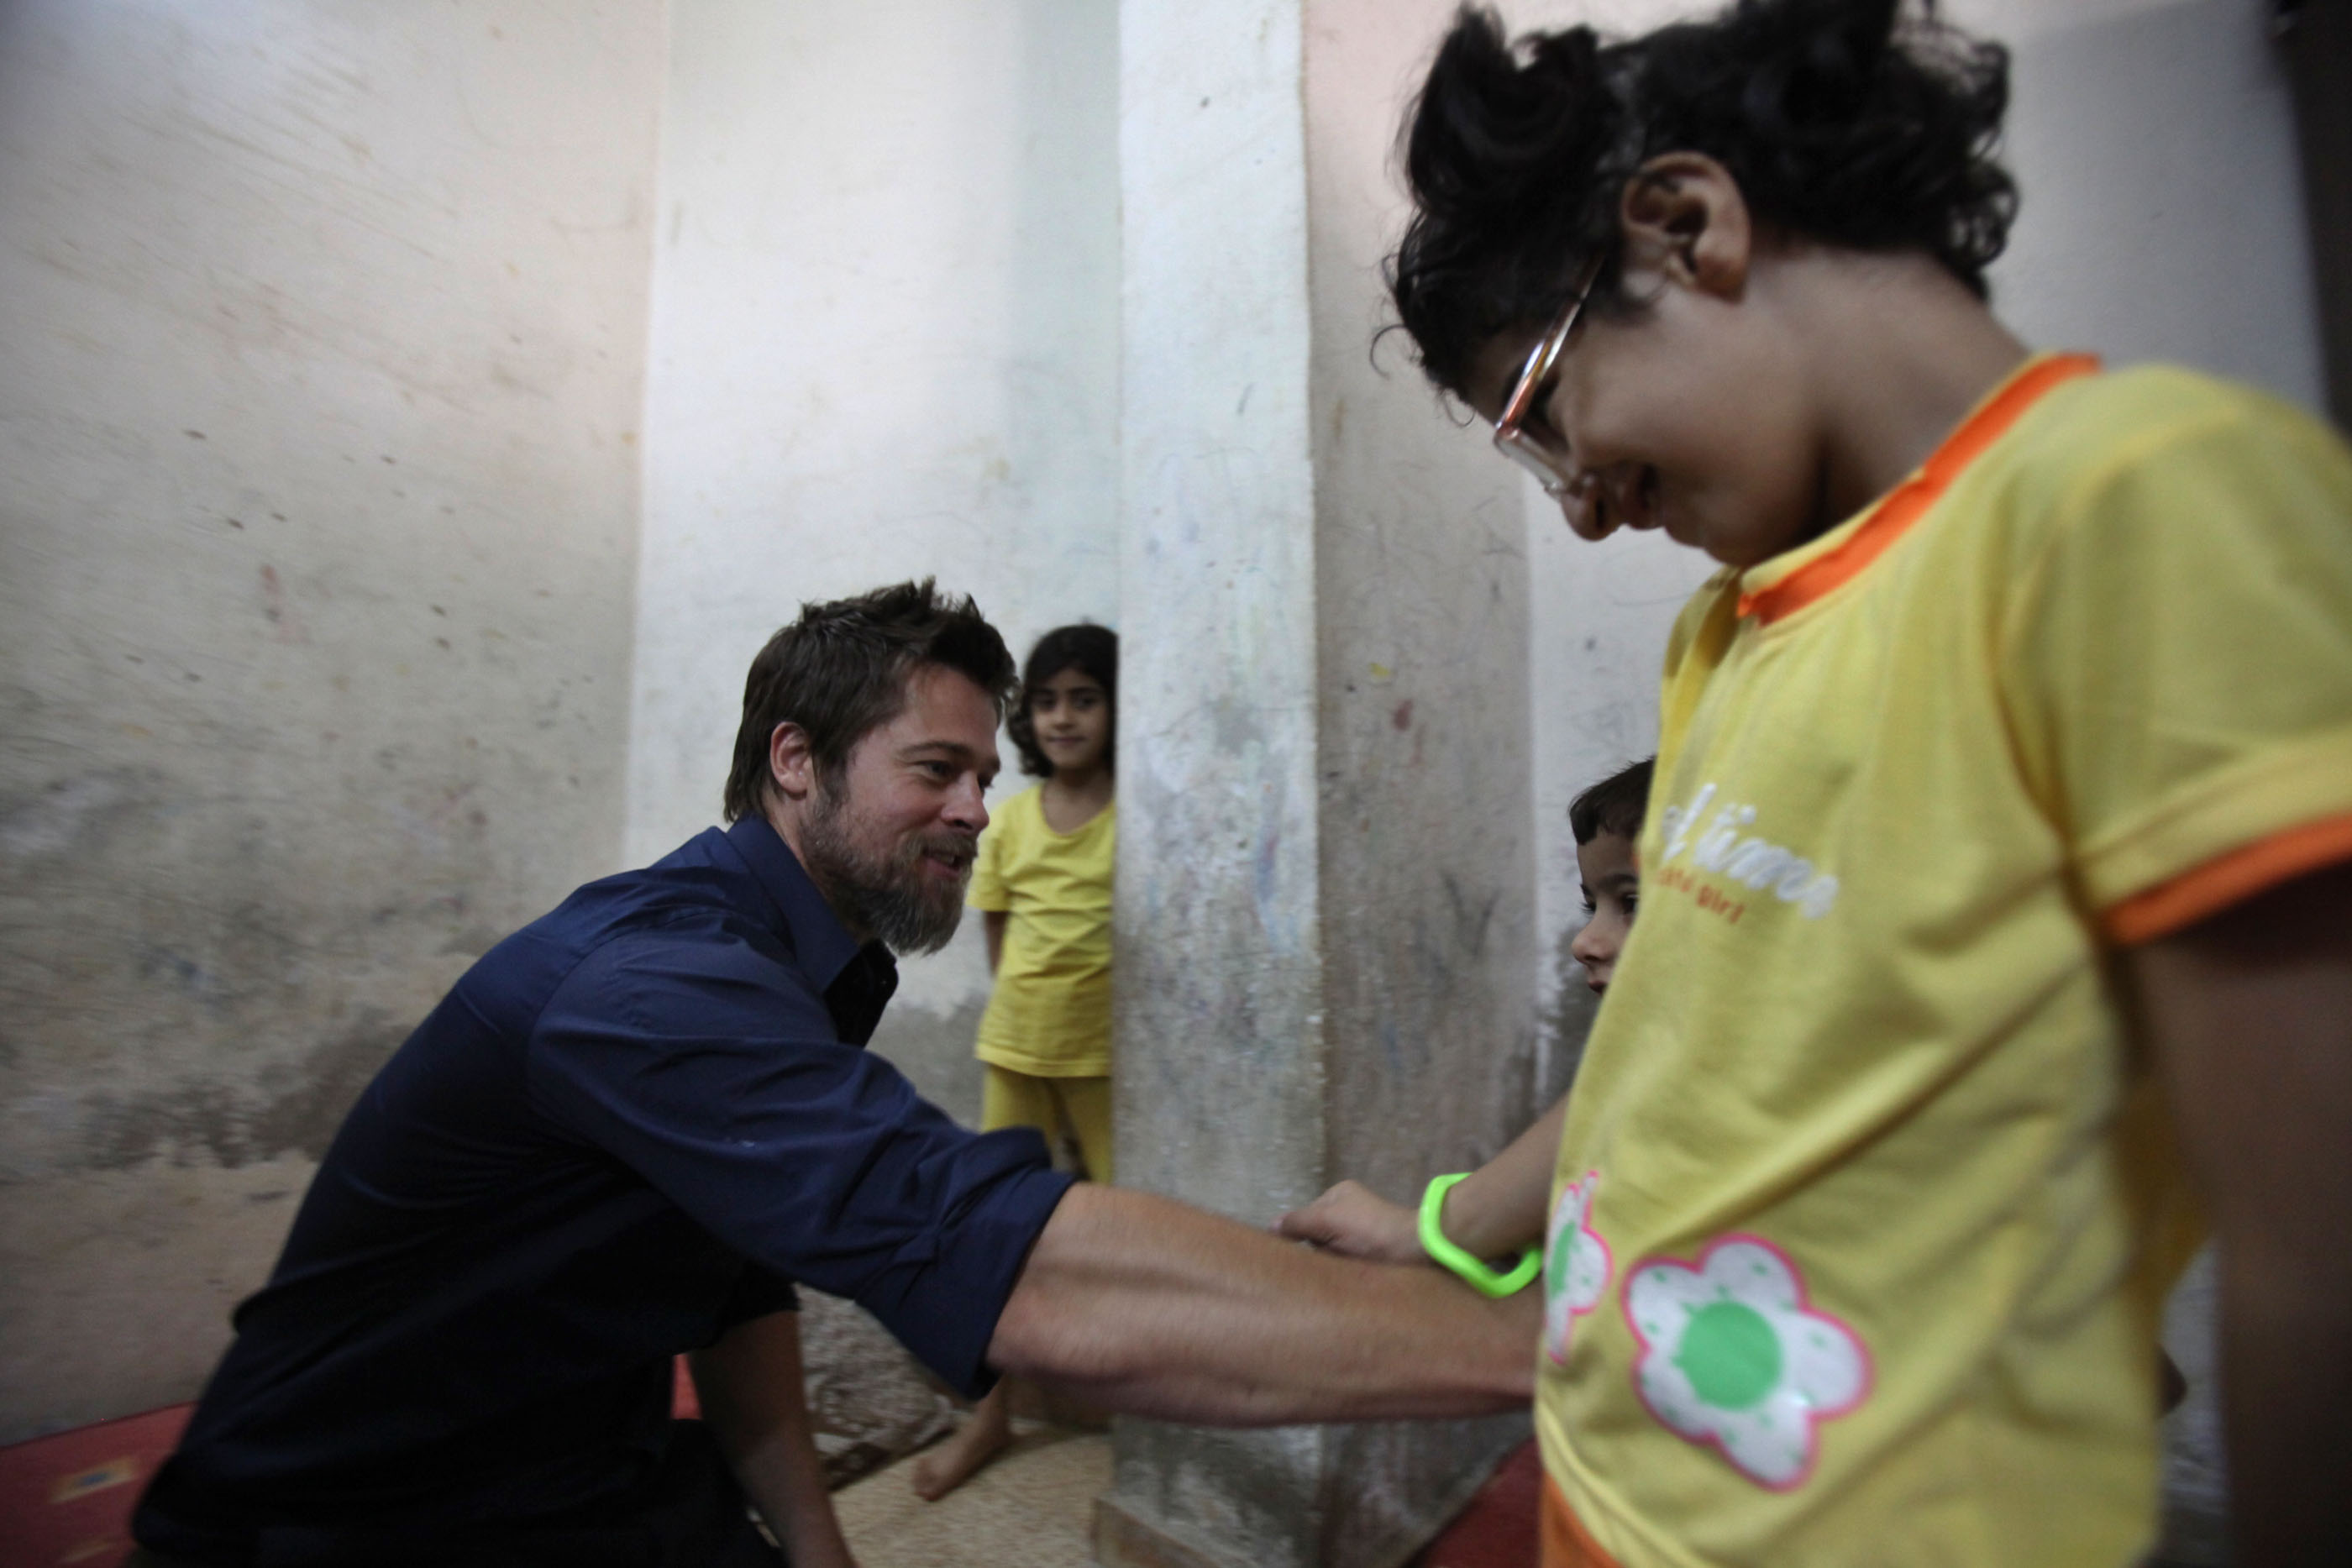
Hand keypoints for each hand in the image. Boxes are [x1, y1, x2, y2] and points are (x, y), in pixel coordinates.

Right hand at [1273, 1180, 1426, 1265]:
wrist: (1415, 1248)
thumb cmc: (1369, 1230)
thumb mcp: (1327, 1221)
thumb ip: (1297, 1222)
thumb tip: (1269, 1227)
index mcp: (1339, 1194)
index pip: (1305, 1215)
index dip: (1298, 1234)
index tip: (1292, 1253)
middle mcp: (1350, 1209)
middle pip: (1317, 1233)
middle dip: (1315, 1249)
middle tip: (1313, 1266)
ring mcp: (1362, 1230)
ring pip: (1330, 1249)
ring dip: (1329, 1261)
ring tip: (1331, 1274)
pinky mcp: (1373, 1250)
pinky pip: (1346, 1259)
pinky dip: (1343, 1268)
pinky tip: (1343, 1278)